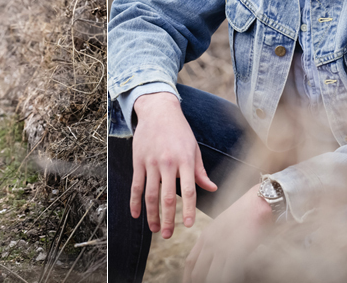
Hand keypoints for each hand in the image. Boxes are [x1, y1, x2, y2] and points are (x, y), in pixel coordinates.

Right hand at [131, 92, 216, 238]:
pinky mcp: (138, 160)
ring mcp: (151, 162)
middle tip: (167, 235)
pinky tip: (136, 215)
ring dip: (152, 214)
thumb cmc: (179, 130)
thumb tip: (211, 188)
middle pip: (167, 197)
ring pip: (150, 194)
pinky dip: (134, 202)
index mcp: (185, 160)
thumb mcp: (194, 148)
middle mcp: (168, 163)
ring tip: (154, 229)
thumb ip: (200, 171)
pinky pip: (136, 185)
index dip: (189, 209)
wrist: (158, 110)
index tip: (189, 225)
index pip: (189, 190)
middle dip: (168, 219)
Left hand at [183, 183, 272, 282]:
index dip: (188, 276)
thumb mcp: (225, 226)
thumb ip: (217, 240)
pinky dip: (225, 280)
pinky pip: (226, 274)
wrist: (260, 202)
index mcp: (206, 235)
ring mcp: (221, 247)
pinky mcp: (235, 251)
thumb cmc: (247, 214)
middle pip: (196, 270)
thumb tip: (217, 257)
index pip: (191, 261)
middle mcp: (210, 242)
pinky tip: (231, 281)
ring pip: (209, 275)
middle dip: (196, 282)